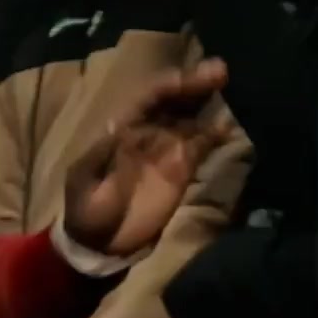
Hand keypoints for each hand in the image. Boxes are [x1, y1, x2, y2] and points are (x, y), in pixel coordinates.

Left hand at [64, 60, 230, 256]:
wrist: (102, 247)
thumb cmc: (88, 215)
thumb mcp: (88, 187)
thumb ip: (108, 161)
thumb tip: (126, 132)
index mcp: (119, 132)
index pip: (146, 100)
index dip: (167, 87)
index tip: (188, 79)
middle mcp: (146, 133)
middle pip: (173, 102)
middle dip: (194, 84)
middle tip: (221, 71)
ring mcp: (165, 150)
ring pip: (190, 118)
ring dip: (208, 102)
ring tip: (229, 87)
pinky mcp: (181, 169)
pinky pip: (201, 146)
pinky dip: (215, 135)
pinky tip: (230, 127)